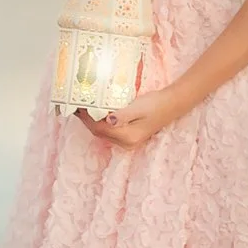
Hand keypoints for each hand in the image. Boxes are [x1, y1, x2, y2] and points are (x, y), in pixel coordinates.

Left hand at [74, 83, 190, 148]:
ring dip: (93, 122)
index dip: (86, 119)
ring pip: (104, 133)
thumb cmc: (156, 104)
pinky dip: (101, 123)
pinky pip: (110, 131)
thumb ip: (122, 115)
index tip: (76, 107)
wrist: (173, 104)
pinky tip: (97, 113)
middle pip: (100, 133)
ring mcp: (129, 141)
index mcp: (128, 137)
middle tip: (74, 107)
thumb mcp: (138, 107)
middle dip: (86, 121)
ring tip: (82, 109)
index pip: (100, 129)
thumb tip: (108, 120)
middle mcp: (127, 143)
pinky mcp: (131, 136)